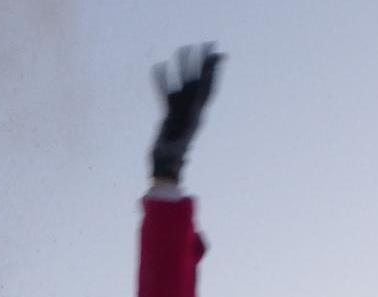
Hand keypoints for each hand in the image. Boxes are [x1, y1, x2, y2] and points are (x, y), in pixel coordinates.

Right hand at [150, 43, 222, 181]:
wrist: (165, 170)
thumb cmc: (171, 162)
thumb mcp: (178, 147)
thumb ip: (183, 134)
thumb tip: (190, 123)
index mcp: (195, 116)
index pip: (206, 90)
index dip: (212, 73)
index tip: (218, 56)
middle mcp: (191, 111)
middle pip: (198, 83)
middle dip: (203, 64)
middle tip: (208, 45)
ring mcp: (180, 112)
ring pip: (183, 85)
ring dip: (183, 68)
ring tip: (182, 49)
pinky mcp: (169, 115)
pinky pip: (167, 94)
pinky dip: (163, 81)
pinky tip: (158, 68)